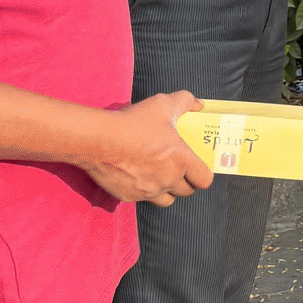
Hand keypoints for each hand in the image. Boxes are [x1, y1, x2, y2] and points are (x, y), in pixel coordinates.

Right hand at [83, 93, 213, 205]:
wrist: (97, 140)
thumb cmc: (134, 123)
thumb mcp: (164, 104)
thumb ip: (186, 102)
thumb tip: (199, 105)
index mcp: (182, 161)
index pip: (204, 180)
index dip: (203, 175)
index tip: (197, 167)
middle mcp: (168, 180)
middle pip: (186, 191)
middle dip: (185, 182)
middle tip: (178, 169)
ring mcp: (148, 191)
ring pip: (166, 200)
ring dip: (166, 191)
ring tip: (159, 177)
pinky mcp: (128, 196)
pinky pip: (142, 199)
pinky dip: (142, 191)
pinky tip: (136, 176)